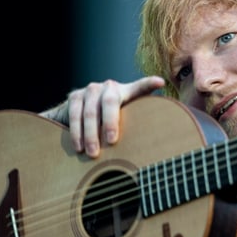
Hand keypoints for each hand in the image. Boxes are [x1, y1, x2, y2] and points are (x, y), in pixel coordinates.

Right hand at [43, 76, 164, 157]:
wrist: (82, 109)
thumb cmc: (111, 117)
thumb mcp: (127, 115)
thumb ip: (140, 117)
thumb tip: (162, 124)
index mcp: (125, 91)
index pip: (140, 87)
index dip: (149, 84)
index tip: (160, 82)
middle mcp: (108, 86)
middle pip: (109, 103)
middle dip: (109, 123)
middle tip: (112, 142)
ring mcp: (90, 90)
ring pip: (89, 112)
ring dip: (90, 134)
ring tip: (93, 153)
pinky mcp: (74, 96)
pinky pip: (74, 115)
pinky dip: (76, 133)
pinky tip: (79, 146)